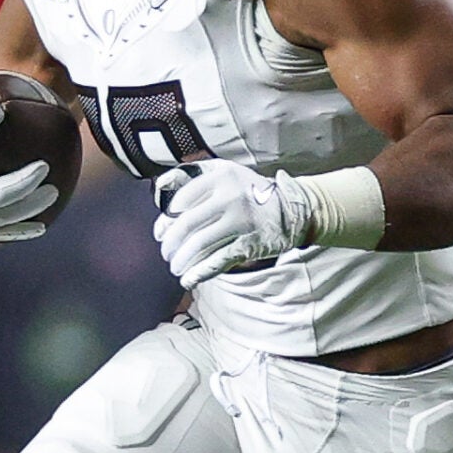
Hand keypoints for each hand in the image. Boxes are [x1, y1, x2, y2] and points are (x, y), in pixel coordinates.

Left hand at [153, 158, 311, 289]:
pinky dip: (199, 273)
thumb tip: (161, 187)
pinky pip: (218, 261)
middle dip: (171, 242)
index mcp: (221, 176)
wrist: (293, 208)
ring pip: (200, 244)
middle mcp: (230, 197)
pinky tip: (188, 279)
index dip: (166, 219)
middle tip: (166, 252)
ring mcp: (241, 221)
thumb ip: (196, 177)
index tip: (160, 232)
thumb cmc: (250, 191)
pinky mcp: (249, 243)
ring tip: (175, 267)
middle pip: (188, 224)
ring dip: (182, 260)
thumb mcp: (226, 172)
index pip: (182, 200)